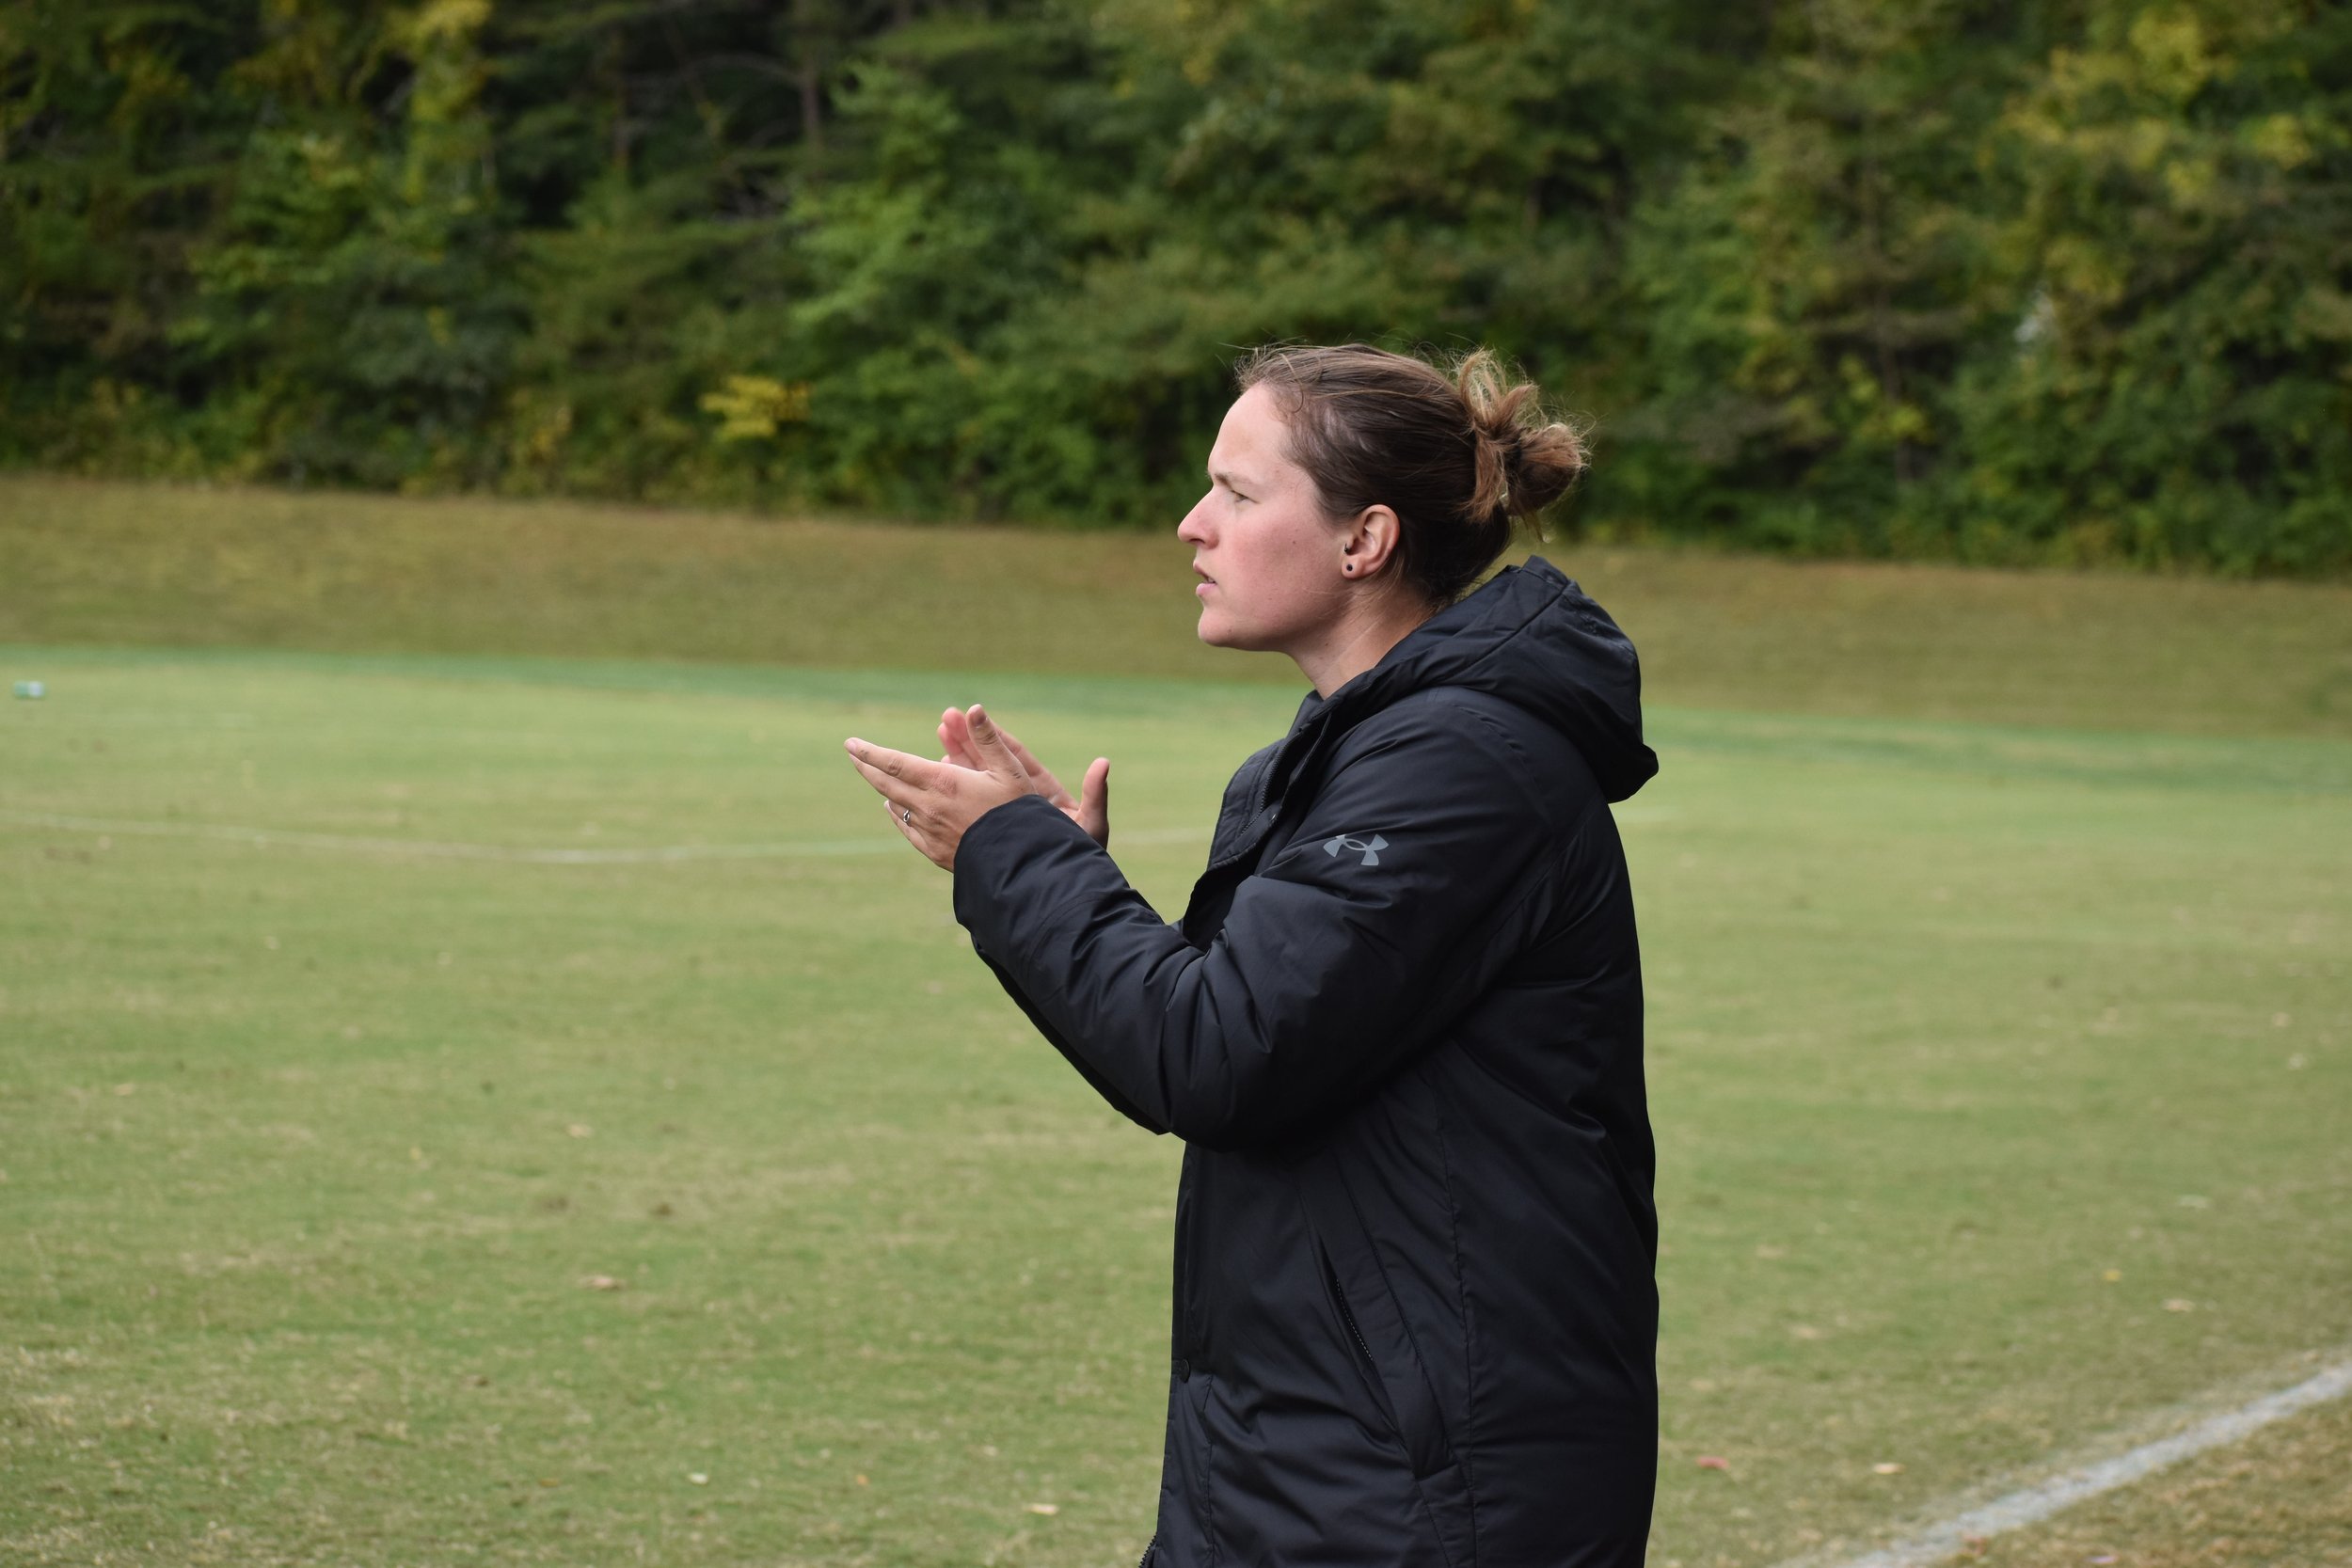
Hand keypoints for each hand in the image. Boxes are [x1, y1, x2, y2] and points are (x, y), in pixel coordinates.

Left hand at [843, 705, 1065, 870]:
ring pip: (895, 804)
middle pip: (886, 782)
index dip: (870, 752)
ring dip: (882, 787)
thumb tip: (973, 708)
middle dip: (866, 765)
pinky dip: (895, 813)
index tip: (850, 743)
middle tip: (852, 753)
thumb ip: (987, 738)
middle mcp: (928, 805)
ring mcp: (928, 829)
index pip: (894, 762)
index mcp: (942, 782)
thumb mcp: (1009, 769)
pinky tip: (892, 808)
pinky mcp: (934, 850)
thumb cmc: (1017, 812)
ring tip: (873, 775)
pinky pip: (906, 827)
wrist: (1018, 862)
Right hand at [936, 705, 1109, 848]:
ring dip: (958, 759)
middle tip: (946, 718)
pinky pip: (970, 807)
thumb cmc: (1082, 855)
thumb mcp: (1091, 824)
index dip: (995, 737)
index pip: (1016, 757)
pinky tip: (938, 775)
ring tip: (940, 735)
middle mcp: (1021, 799)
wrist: (1064, 885)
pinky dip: (955, 790)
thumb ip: (1095, 794)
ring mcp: (1004, 813)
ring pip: (977, 781)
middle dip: (968, 741)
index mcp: (1043, 792)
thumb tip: (1103, 764)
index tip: (974, 714)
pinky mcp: (991, 830)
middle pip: (991, 763)